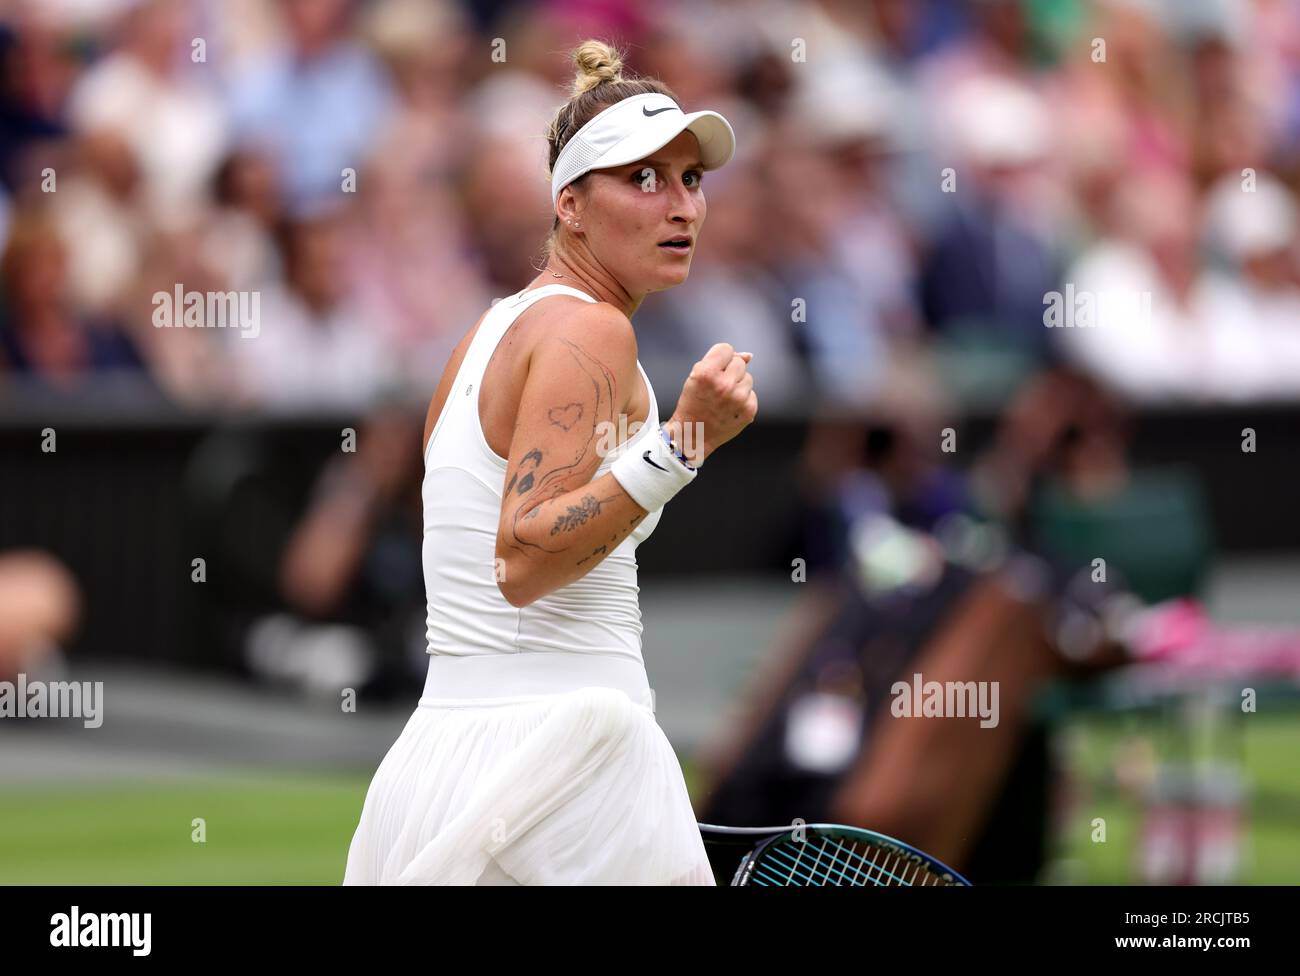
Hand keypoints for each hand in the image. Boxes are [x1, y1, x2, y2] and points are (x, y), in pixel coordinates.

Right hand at [667, 343, 757, 466]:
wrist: (692, 435)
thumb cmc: (693, 403)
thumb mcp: (696, 376)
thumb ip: (719, 360)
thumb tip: (749, 356)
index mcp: (706, 373)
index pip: (726, 349)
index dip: (720, 359)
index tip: (713, 371)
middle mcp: (724, 385)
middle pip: (740, 363)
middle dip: (730, 372)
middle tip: (717, 388)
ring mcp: (738, 399)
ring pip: (748, 378)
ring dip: (738, 386)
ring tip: (723, 399)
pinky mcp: (748, 410)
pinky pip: (752, 394)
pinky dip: (743, 400)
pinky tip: (730, 409)